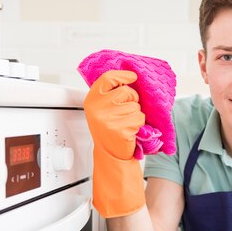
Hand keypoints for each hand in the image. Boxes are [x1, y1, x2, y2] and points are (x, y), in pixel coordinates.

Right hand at [83, 70, 145, 217]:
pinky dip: (139, 125)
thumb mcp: (103, 109)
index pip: (107, 78)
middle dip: (132, 100)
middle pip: (126, 91)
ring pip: (135, 106)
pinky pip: (139, 118)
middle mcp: (97, 108)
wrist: (110, 155)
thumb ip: (110, 94)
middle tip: (124, 113)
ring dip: (136, 115)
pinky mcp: (120, 128)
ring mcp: (108, 118)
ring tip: (125, 124)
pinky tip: (129, 131)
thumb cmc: (109, 131)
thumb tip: (129, 79)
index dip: (122, 75)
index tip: (132, 77)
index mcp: (92, 100)